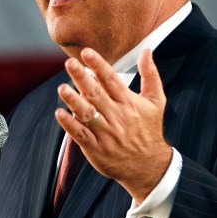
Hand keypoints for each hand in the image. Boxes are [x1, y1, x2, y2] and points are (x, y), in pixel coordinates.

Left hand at [55, 47, 171, 202]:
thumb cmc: (149, 130)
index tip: (86, 52)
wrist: (149, 167)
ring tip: (62, 88)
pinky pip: (80, 134)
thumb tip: (146, 51)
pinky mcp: (96, 148)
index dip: (99, 65)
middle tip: (70, 63)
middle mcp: (116, 116)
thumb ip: (150, 75)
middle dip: (82, 77)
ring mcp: (105, 133)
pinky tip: (59, 113)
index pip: (111, 80)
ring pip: (87, 114)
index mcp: (129, 103)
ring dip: (73, 100)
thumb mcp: (156, 101)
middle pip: (96, 93)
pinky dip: (69, 124)